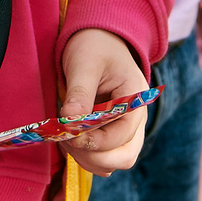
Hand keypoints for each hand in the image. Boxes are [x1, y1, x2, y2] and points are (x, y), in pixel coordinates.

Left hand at [57, 29, 148, 175]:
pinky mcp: (111, 132)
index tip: (68, 135)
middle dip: (93, 157)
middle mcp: (136, 119)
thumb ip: (80, 92)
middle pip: (124, 156)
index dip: (95, 142)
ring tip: (65, 139)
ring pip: (114, 161)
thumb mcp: (84, 63)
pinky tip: (69, 140)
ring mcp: (125, 128)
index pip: (122, 136)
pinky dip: (86, 156)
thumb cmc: (93, 46)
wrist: (97, 38)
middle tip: (66, 141)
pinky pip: (104, 156)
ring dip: (88, 159)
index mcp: (136, 100)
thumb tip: (70, 121)